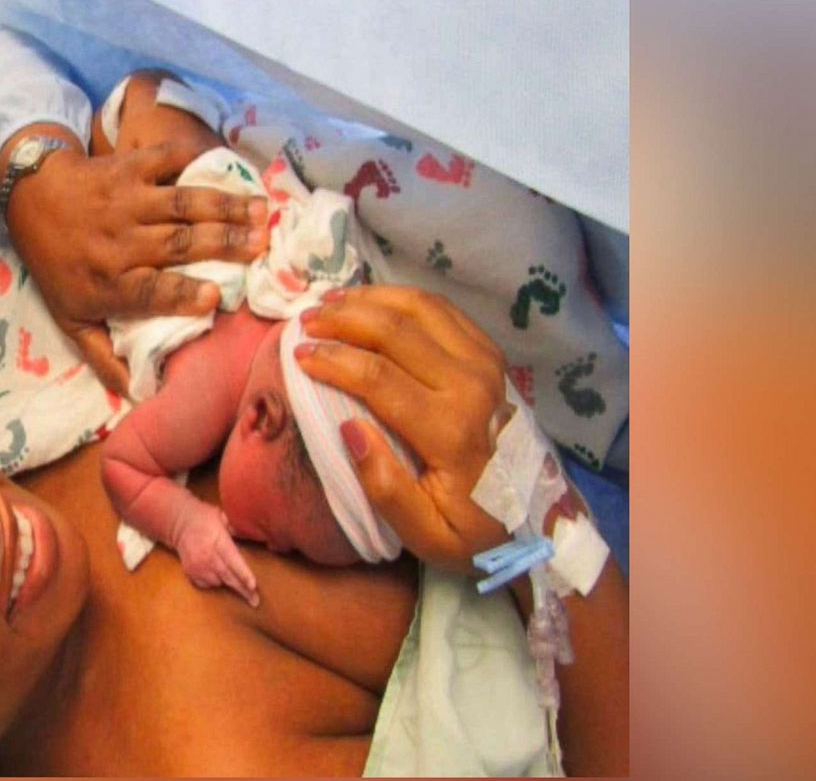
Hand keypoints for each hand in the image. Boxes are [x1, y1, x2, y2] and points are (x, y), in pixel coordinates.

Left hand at [6, 140, 267, 392]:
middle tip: (261, 246)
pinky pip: (165, 160)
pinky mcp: (128, 167)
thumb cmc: (57, 264)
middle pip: (177, 244)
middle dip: (222, 244)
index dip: (181, 294)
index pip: (149, 291)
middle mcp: (119, 242)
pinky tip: (229, 168)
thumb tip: (137, 393)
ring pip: (181, 203)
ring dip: (224, 206)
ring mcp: (125, 200)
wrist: (30, 199)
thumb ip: (103, 356)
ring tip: (261, 212)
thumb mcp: (71, 318)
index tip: (213, 297)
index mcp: (108, 283)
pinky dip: (197, 160)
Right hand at [168, 498, 258, 606]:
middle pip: (228, 577)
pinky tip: (216, 571)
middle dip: (243, 590)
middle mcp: (206, 555)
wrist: (179, 523)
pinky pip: (207, 584)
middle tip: (255, 601)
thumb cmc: (206, 518)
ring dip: (228, 582)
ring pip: (218, 583)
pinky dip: (215, 582)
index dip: (243, 574)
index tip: (253, 586)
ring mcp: (197, 566)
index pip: (233, 560)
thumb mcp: (222, 515)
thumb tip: (255, 531)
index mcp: (217, 540)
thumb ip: (236, 526)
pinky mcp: (190, 573)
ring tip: (234, 576)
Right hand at [295, 286, 511, 574]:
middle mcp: (470, 385)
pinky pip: (441, 310)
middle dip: (342, 320)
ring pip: (420, 308)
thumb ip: (385, 488)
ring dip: (369, 299)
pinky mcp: (488, 354)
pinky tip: (370, 302)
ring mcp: (484, 363)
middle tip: (304, 322)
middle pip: (396, 330)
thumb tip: (348, 430)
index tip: (298, 355)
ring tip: (329, 303)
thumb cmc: (471, 527)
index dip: (333, 360)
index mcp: (450, 431)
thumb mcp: (426, 534)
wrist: (535, 514)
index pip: (378, 378)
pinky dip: (399, 298)